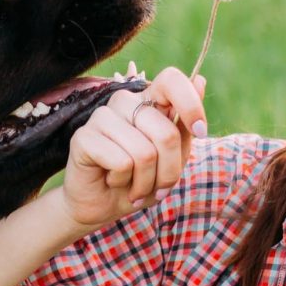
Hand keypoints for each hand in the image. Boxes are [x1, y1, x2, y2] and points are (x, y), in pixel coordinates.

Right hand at [61, 66, 206, 226]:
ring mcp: (101, 117)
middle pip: (166, 133)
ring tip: (134, 187)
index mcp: (146, 101)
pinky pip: (122, 163)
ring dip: (145, 182)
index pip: (170, 80)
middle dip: (169, 171)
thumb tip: (200, 80)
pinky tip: (111, 180)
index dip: (191, 104)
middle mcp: (124, 103)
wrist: (101, 206)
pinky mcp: (84, 137)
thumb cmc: (138, 180)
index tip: (201, 132)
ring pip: (144, 152)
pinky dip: (122, 181)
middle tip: (158, 188)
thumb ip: (183, 126)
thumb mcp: (172, 159)